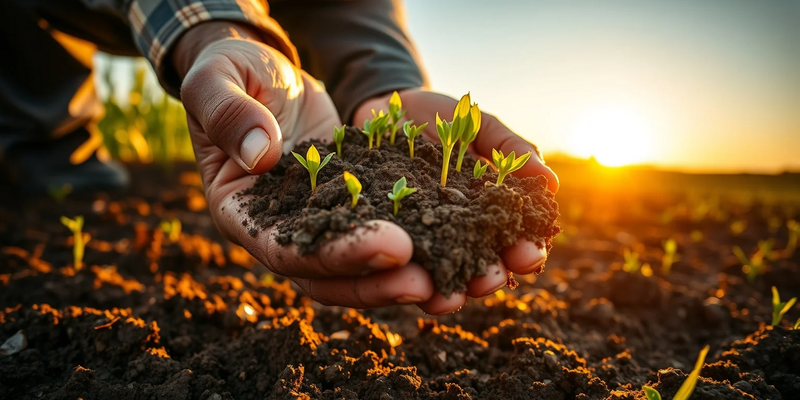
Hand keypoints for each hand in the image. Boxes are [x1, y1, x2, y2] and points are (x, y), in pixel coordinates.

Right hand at [176, 23, 438, 311]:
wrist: (262, 70)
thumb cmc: (228, 73)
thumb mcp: (217, 83)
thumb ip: (230, 115)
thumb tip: (261, 156)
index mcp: (241, 212)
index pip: (286, 250)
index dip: (337, 255)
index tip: (391, 248)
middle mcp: (282, 227)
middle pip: (329, 273)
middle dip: (378, 280)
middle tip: (430, 280)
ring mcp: (320, 216)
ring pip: (361, 261)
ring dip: (404, 271)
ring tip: (450, 272)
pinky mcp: (352, 198)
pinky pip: (385, 221)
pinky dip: (419, 231)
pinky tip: (456, 231)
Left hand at [354, 88, 559, 313]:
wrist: (388, 108)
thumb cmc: (442, 117)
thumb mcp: (478, 125)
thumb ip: (512, 149)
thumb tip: (550, 183)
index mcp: (492, 209)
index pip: (517, 239)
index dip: (527, 249)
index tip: (528, 253)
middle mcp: (463, 232)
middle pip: (484, 266)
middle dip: (490, 276)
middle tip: (489, 279)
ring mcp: (428, 237)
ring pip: (444, 274)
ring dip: (450, 290)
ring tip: (451, 296)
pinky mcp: (394, 239)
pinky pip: (402, 265)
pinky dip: (407, 277)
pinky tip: (411, 283)